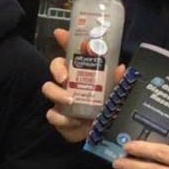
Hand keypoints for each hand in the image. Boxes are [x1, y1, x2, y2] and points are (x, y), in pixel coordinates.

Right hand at [41, 27, 123, 144]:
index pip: (72, 51)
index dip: (64, 39)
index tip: (59, 33)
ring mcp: (61, 99)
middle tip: (65, 78)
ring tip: (71, 101)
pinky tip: (74, 122)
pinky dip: (62, 119)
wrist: (105, 135)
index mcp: (83, 71)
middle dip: (57, 69)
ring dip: (58, 94)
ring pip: (48, 89)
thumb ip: (118, 80)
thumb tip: (120, 68)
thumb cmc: (110, 108)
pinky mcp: (59, 118)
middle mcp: (70, 82)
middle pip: (55, 66)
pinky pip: (52, 115)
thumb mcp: (117, 92)